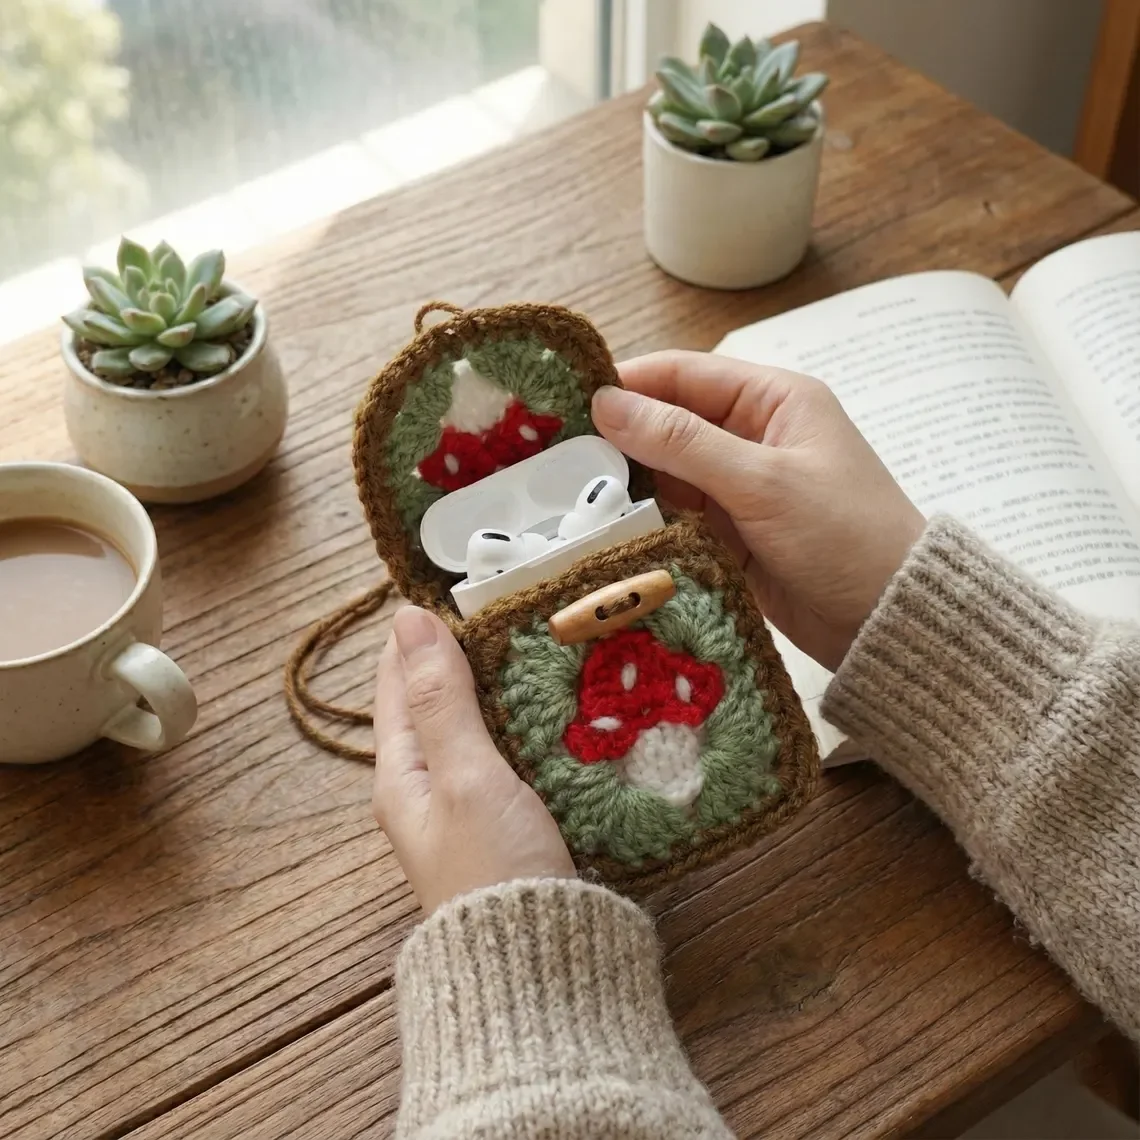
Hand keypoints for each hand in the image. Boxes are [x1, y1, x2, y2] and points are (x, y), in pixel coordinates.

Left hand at [372, 605, 575, 913]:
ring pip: (478, 728)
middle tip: (512, 609)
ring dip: (501, 689)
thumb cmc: (494, 870)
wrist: (539, 969)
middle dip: (466, 656)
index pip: (397, 681)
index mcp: (401, 774)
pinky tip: (561, 708)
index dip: (418, 634)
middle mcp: (427, 789)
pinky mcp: (509, 823)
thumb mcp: (465, 775)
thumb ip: (441, 699)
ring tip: (542, 645)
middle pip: (438, 703)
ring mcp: (469, 808)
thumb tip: (407, 618)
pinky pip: (511, 756)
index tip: (455, 587)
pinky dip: (528, 725)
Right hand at [592, 351, 924, 670]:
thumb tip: (606, 403)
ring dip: (626, 487)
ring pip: (665, 476)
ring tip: (565, 498)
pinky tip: (604, 532)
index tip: (566, 400)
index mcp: (773, 401)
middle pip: (667, 425)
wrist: (890, 623)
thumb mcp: (763, 482)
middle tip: (553, 456)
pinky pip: (675, 519)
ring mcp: (739, 489)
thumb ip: (682, 442)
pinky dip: (645, 524)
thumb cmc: (846, 536)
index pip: (684, 375)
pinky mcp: (731, 536)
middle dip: (616, 440)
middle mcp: (752, 437)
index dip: (626, 383)